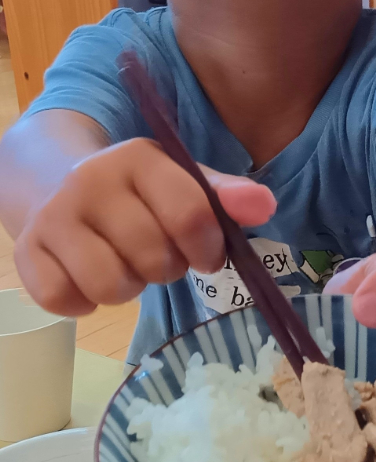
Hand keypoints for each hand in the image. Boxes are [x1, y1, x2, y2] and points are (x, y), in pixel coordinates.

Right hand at [14, 138, 274, 315]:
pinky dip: (84, 303)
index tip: (207, 256)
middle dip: (168, 268)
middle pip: (154, 257)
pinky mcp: (26, 251)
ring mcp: (54, 216)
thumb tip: (264, 206)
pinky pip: (64, 300)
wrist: (54, 182)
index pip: (191, 215)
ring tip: (126, 267)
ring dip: (128, 289)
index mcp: (139, 158)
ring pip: (110, 285)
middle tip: (159, 257)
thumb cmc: (139, 194)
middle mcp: (90, 180)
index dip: (208, 248)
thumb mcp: (184, 182)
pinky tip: (88, 279)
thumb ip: (227, 196)